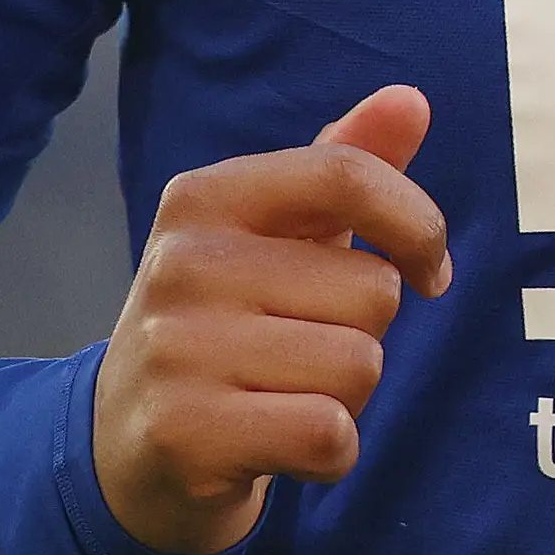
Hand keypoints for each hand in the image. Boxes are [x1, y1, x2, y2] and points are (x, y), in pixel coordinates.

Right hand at [92, 85, 452, 554]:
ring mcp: (175, 349)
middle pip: (373, 290)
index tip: (430, 270)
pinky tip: (281, 446)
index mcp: (205, 197)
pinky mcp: (184, 433)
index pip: (345, 175)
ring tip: (283, 397)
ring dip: (347, 398)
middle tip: (299, 355)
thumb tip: (412, 99)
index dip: (417, 224)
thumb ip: (345, 168)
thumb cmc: (227, 326)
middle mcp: (182, 263)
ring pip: (359, 366)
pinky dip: (330, 454)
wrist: (125, 448)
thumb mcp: (276, 238)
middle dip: (365, 334)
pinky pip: (329, 434)